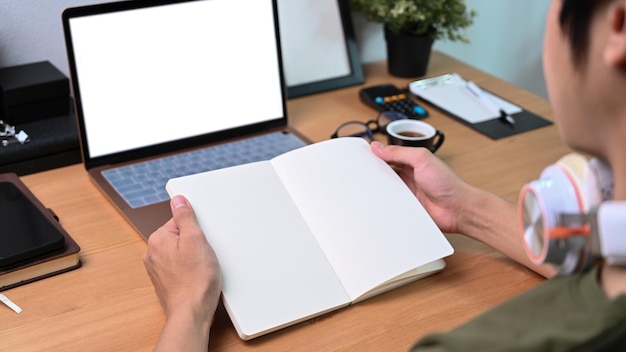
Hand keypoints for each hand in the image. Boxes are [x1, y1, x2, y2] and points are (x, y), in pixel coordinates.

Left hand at [144, 195, 221, 350]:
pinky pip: (181, 268)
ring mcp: (158, 270)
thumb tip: (178, 200)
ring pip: (181, 253)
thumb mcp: (195, 239)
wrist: (192, 313)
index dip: (196, 229)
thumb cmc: (195, 281)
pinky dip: (191, 270)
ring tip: (202, 267)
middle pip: (180, 237)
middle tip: (204, 255)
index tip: (203, 239)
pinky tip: (199, 277)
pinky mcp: (167, 283)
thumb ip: (185, 217)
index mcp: (157, 239)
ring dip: (194, 257)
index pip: (179, 221)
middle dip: (195, 243)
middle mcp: (153, 254)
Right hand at [370, 141, 469, 233]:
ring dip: (378, 190)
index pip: (387, 155)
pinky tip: (379, 203)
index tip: (361, 155)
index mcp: (411, 161)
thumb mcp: (422, 159)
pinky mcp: (405, 208)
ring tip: (367, 188)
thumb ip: (399, 152)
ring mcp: (406, 193)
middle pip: (383, 173)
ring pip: (384, 190)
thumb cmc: (448, 183)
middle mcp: (407, 176)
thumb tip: (379, 146)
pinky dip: (384, 204)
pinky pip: (389, 205)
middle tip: (360, 173)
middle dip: (373, 173)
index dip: (375, 155)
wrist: (459, 209)